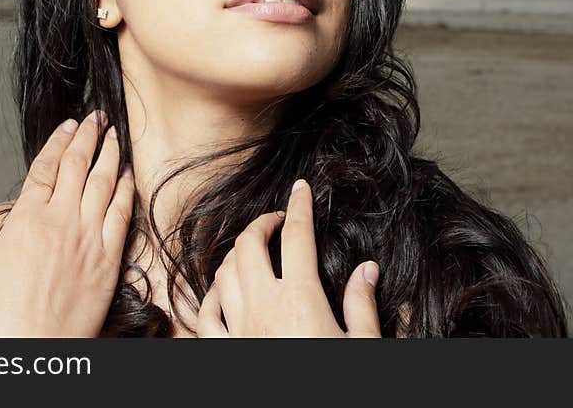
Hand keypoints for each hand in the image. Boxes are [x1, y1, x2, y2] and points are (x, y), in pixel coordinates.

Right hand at [0, 110, 133, 336]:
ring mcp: (88, 238)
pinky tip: (128, 176)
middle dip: (88, 137)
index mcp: (25, 218)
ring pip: (103, 183)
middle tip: (96, 117)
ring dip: (109, 155)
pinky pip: (121, 215)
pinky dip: (125, 190)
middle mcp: (60, 220)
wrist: (26, 349)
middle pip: (77, 166)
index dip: (58, 143)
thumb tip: (21, 227)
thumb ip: (9, 236)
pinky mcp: (108, 260)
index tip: (68, 125)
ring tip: (114, 135)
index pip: (46, 168)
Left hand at [196, 179, 380, 337]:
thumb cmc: (336, 384)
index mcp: (300, 298)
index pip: (297, 235)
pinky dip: (209, 296)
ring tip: (253, 251)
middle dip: (261, 223)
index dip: (298, 205)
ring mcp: (238, 329)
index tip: (299, 189)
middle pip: (249, 245)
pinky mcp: (223, 351)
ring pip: (223, 273)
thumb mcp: (363, 346)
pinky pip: (204, 315)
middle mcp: (263, 306)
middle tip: (276, 221)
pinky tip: (220, 293)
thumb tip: (367, 270)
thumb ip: (361, 304)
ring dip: (236, 254)